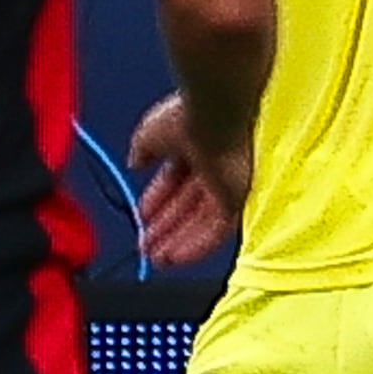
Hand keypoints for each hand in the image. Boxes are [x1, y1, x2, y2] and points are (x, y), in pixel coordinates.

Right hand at [126, 92, 252, 270]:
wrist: (213, 113)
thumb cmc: (187, 114)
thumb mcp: (151, 132)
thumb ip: (143, 150)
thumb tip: (134, 162)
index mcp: (195, 144)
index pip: (176, 179)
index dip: (158, 200)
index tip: (143, 218)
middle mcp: (214, 164)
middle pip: (189, 205)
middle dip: (167, 227)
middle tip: (148, 247)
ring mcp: (228, 182)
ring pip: (203, 221)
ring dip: (179, 242)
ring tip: (158, 260)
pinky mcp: (238, 197)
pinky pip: (219, 229)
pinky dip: (198, 245)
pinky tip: (176, 258)